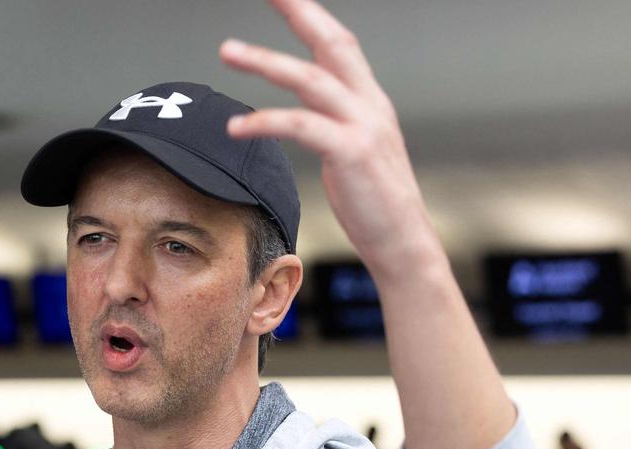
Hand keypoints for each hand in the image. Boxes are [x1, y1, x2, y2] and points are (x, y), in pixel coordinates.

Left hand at [220, 0, 436, 270]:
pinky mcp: (352, 153)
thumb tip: (302, 113)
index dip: (311, 15)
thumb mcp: (355, 152)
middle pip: (332, 42)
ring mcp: (363, 126)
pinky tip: (236, 126)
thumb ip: (333, 123)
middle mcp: (370, 104)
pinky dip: (265, 121)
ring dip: (265, 61)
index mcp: (369, 100)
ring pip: (310, 79)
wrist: (403, 243)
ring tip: (226, 50)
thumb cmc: (374, 204)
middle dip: (299, 10)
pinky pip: (301, 126)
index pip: (339, 44)